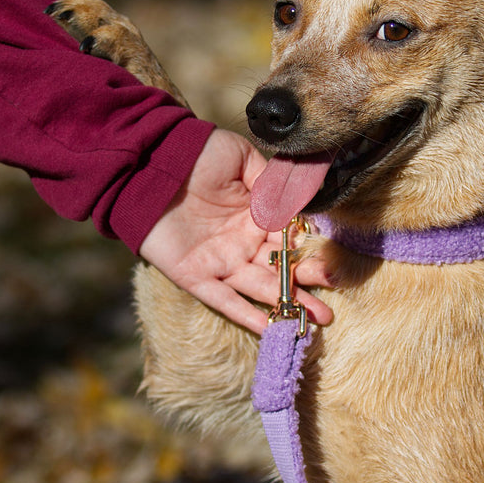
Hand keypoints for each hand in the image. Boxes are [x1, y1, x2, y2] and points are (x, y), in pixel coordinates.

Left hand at [139, 129, 331, 333]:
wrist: (151, 162)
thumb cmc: (196, 153)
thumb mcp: (239, 158)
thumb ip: (269, 180)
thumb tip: (299, 201)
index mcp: (254, 216)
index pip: (289, 239)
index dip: (310, 251)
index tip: (333, 261)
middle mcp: (241, 243)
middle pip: (281, 269)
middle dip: (308, 283)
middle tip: (333, 296)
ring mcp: (220, 262)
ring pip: (261, 289)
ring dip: (290, 304)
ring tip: (319, 319)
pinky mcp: (195, 277)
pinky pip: (224, 302)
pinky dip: (247, 316)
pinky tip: (273, 328)